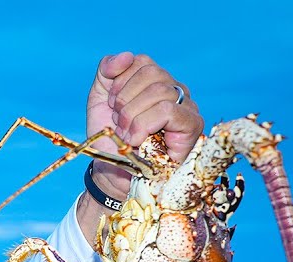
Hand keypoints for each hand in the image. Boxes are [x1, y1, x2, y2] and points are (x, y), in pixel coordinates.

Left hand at [85, 52, 204, 196]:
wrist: (112, 173)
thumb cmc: (110, 138)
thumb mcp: (100, 100)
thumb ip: (107, 71)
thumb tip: (125, 56)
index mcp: (156, 81)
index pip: (141, 61)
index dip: (119, 83)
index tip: (111, 107)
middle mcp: (175, 90)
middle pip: (151, 73)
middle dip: (125, 101)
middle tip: (119, 123)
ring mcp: (187, 106)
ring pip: (159, 91)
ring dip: (132, 116)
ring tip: (127, 134)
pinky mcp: (192, 125)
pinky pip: (168, 110)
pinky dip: (144, 124)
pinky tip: (136, 140)